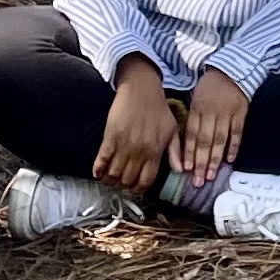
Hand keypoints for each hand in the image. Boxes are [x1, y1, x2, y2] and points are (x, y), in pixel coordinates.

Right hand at [96, 60, 176, 194]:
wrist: (141, 89)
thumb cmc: (159, 109)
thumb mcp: (173, 130)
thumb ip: (175, 152)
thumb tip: (180, 171)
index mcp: (155, 152)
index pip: (145, 181)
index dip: (139, 189)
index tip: (135, 189)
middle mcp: (139, 152)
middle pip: (127, 180)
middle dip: (124, 186)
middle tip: (121, 184)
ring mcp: (123, 145)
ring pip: (114, 173)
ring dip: (111, 180)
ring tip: (110, 179)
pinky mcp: (110, 137)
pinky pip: (102, 159)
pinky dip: (98, 169)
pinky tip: (98, 173)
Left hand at [178, 66, 252, 185]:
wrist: (232, 69)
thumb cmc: (210, 87)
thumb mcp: (195, 98)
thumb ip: (193, 119)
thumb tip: (188, 144)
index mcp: (197, 109)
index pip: (192, 135)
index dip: (189, 153)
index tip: (187, 170)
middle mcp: (211, 113)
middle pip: (205, 141)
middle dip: (201, 162)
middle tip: (198, 181)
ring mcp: (227, 113)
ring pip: (220, 140)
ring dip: (215, 159)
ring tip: (211, 175)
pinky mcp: (241, 113)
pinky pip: (237, 132)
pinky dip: (234, 147)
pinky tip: (230, 160)